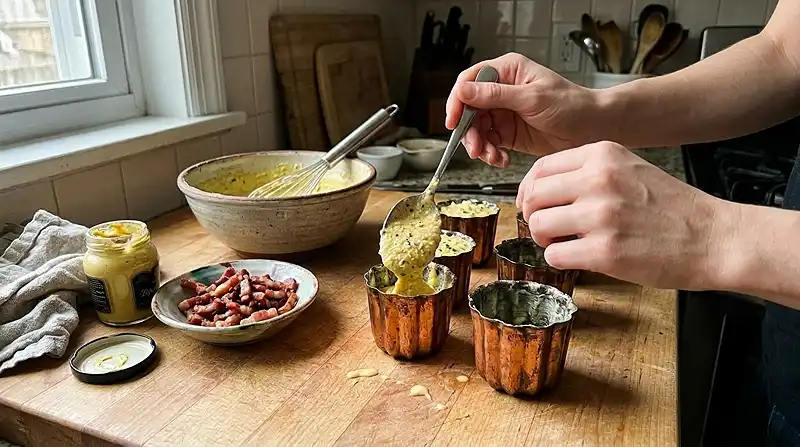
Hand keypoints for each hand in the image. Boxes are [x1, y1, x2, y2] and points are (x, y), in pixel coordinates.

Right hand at [445, 53, 601, 167]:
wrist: (594, 129)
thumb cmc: (572, 105)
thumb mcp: (532, 99)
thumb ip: (496, 95)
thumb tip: (464, 92)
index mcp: (507, 71)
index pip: (470, 82)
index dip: (457, 101)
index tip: (453, 121)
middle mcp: (502, 90)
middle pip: (470, 109)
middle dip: (470, 131)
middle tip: (475, 148)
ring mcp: (505, 112)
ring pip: (477, 129)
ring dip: (480, 145)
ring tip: (491, 156)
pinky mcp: (509, 132)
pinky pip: (490, 143)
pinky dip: (491, 153)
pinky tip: (500, 159)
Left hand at [516, 141, 734, 289]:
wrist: (713, 238)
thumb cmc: (671, 208)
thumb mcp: (629, 169)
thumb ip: (588, 172)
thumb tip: (543, 189)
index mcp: (602, 155)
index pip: (541, 168)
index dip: (530, 190)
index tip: (534, 204)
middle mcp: (598, 180)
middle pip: (534, 196)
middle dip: (534, 215)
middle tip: (549, 228)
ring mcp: (601, 215)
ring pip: (538, 224)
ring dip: (545, 239)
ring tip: (564, 243)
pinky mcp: (604, 250)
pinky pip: (554, 254)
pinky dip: (559, 259)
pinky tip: (578, 257)